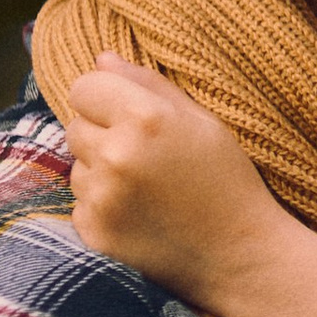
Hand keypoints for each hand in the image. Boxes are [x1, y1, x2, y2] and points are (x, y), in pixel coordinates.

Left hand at [65, 56, 316, 316]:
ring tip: (147, 190)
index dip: (105, 98)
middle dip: (102, 135)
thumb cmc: (228, 183)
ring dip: (101, 172)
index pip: (84, 86)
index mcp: (146, 118)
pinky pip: (80, 204)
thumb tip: (101, 58)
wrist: (241, 258)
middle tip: (145, 158)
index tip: (127, 115)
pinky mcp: (93, 232)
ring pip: (77, 166)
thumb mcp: (202, 123)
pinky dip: (102, 208)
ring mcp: (101, 197)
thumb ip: (148, 85)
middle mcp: (117, 154)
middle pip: (75, 125)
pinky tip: (140, 216)